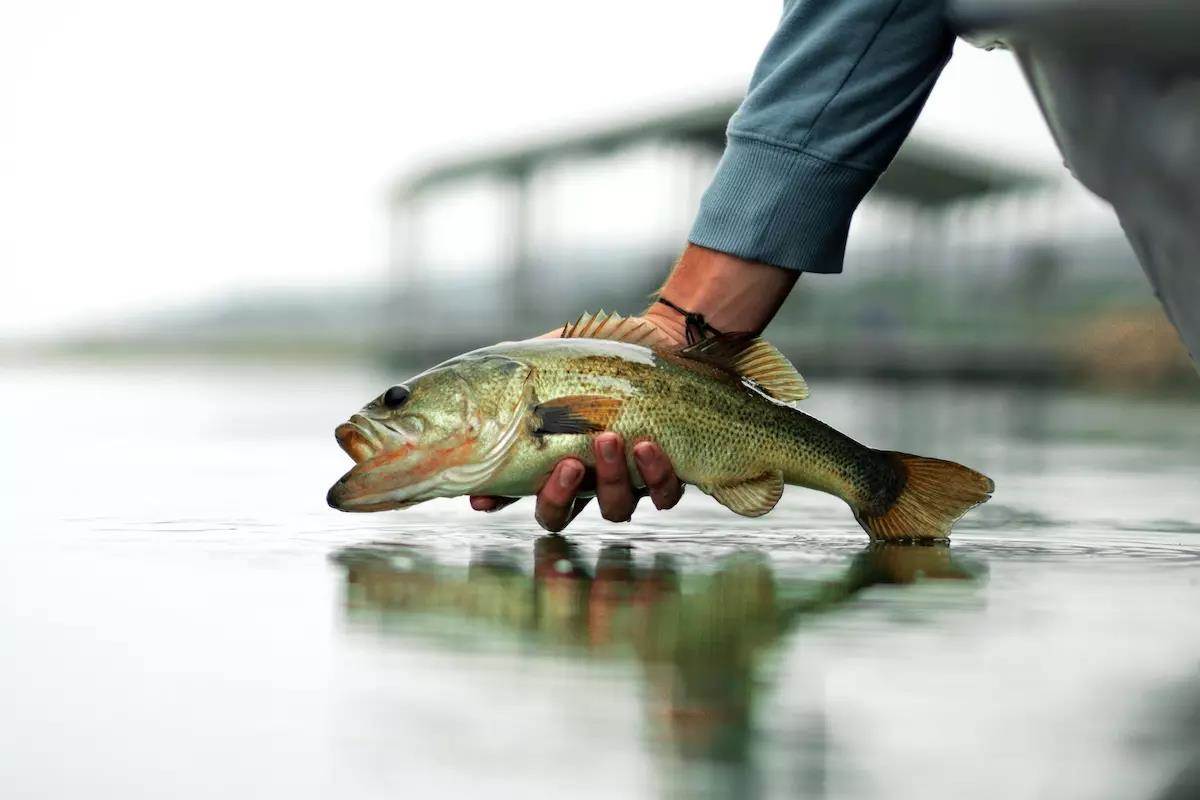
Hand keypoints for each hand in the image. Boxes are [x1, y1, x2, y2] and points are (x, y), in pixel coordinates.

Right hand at [469, 244, 796, 529]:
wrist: (660, 340)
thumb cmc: (598, 357)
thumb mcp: (550, 363)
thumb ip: (516, 382)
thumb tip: (472, 389)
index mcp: (551, 457)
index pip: (516, 490)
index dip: (497, 500)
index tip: (483, 497)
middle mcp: (586, 480)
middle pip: (559, 516)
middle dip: (557, 497)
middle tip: (568, 465)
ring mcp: (625, 481)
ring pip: (614, 510)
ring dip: (609, 480)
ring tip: (609, 439)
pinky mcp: (665, 475)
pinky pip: (663, 496)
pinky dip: (655, 477)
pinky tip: (647, 445)